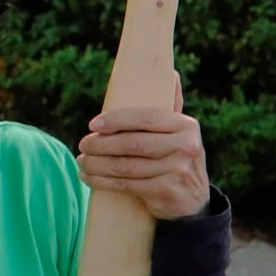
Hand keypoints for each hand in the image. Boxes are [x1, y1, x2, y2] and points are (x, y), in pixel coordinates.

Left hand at [78, 92, 211, 220]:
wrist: (193, 203)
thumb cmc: (177, 160)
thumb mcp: (179, 134)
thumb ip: (171, 106)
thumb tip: (172, 72)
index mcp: (186, 126)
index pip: (145, 118)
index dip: (116, 120)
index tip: (93, 125)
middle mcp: (185, 147)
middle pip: (132, 143)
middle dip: (101, 145)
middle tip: (83, 145)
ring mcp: (177, 171)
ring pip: (126, 166)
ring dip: (97, 164)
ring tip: (82, 162)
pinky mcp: (166, 192)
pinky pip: (126, 185)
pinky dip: (103, 182)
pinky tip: (90, 178)